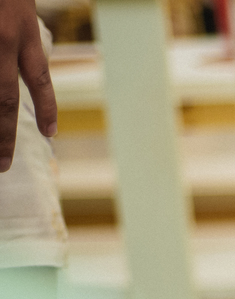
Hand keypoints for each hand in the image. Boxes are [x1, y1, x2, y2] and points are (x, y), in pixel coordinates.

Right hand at [0, 0, 55, 171]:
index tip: (49, 133)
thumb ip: (15, 32)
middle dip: (1, 138)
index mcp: (20, 29)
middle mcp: (0, 39)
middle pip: (1, 101)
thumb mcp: (17, 5)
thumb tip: (10, 60)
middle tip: (1, 167)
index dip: (45, 109)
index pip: (37, 79)